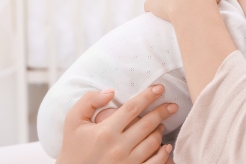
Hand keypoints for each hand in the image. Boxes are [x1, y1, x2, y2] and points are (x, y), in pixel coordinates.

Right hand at [56, 85, 177, 163]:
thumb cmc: (73, 148)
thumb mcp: (73, 121)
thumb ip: (89, 101)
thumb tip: (111, 91)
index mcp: (105, 131)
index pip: (132, 108)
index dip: (148, 96)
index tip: (159, 88)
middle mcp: (118, 147)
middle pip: (148, 124)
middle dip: (163, 111)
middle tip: (172, 106)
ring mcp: (127, 163)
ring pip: (153, 142)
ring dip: (161, 131)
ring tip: (162, 124)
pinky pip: (155, 163)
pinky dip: (163, 154)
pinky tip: (166, 147)